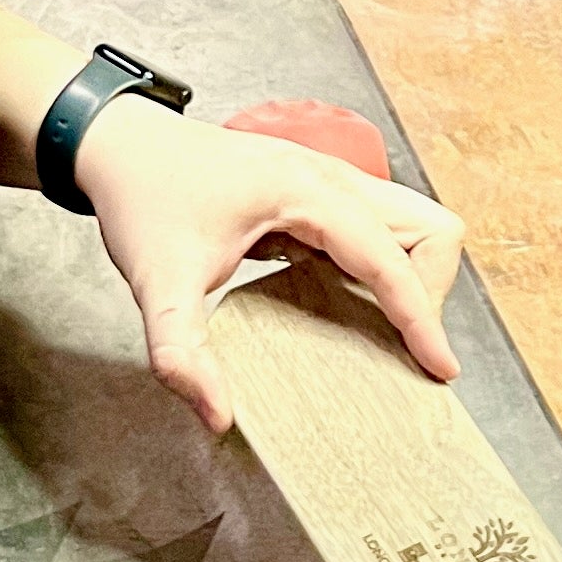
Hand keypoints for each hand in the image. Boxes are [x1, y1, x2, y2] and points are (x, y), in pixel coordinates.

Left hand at [74, 99, 464, 432]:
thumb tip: (219, 415)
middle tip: (403, 345)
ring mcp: (329, 178)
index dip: (422, 317)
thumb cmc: (143, 198)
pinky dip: (386, 266)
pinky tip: (347, 303)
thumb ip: (181, 353)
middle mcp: (330, 176)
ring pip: (415, 222)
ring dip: (414, 276)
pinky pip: (384, 227)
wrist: (121, 146)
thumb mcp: (157, 283)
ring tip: (381, 329)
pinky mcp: (320, 191)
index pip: (391, 257)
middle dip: (430, 291)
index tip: (440, 369)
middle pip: (430, 228)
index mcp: (304, 191)